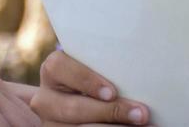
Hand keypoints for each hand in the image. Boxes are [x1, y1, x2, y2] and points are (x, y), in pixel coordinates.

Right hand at [29, 49, 150, 124]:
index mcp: (52, 71)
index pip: (60, 68)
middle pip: (73, 108)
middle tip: (141, 114)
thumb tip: (137, 69)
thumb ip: (103, 66)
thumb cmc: (93, 77)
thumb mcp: (91, 68)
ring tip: (143, 126)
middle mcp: (45, 100)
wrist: (73, 100)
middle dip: (110, 112)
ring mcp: (50, 124)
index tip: (112, 92)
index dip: (86, 80)